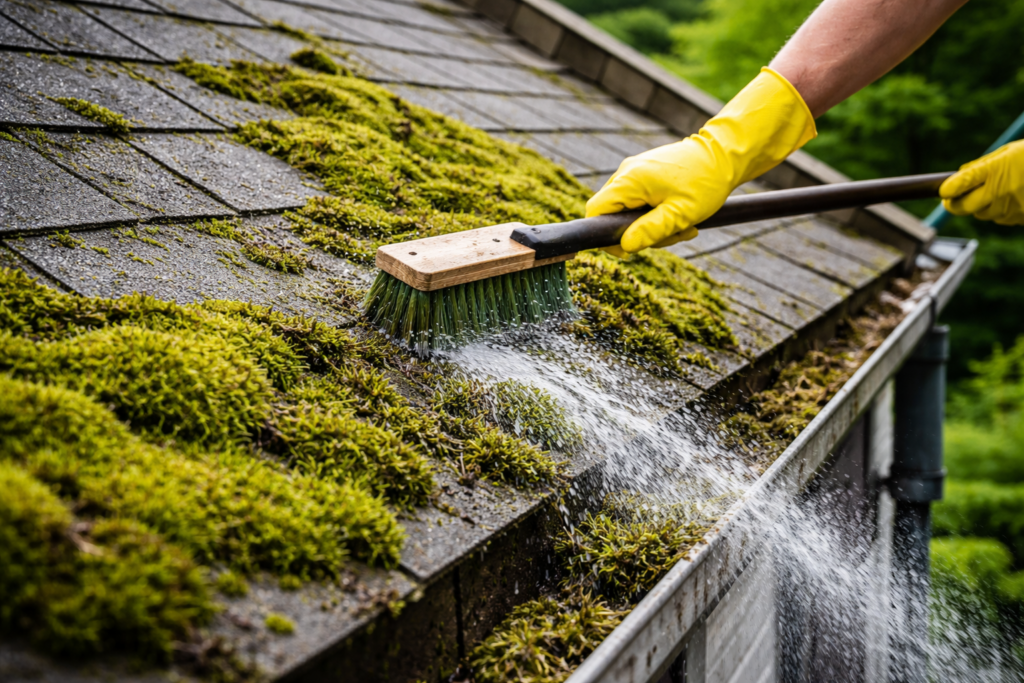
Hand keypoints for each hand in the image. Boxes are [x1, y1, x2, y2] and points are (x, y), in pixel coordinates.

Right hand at [586, 68, 816, 254]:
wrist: (724, 153)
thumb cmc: (706, 181)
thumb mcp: (680, 213)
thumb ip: (650, 231)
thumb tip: (624, 246)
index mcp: (630, 180)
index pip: (596, 211)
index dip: (603, 234)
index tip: (627, 249)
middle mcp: (627, 172)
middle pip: (613, 214)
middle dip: (639, 232)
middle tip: (671, 236)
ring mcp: (636, 172)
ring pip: (629, 210)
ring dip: (653, 226)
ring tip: (683, 225)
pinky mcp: (646, 174)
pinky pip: (641, 201)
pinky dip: (658, 213)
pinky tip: (680, 215)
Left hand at [940, 140, 1023, 225]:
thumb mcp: (1008, 152)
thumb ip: (982, 166)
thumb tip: (958, 178)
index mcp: (995, 169)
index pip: (961, 183)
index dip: (947, 189)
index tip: (943, 191)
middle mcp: (1001, 190)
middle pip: (963, 208)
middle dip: (955, 204)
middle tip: (951, 199)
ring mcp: (1011, 207)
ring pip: (982, 214)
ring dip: (981, 206)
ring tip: (997, 190)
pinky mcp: (1022, 218)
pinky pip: (1000, 218)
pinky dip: (1000, 210)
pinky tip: (1013, 196)